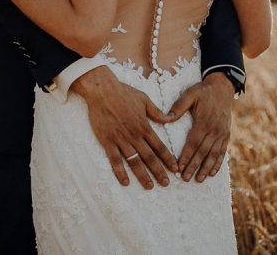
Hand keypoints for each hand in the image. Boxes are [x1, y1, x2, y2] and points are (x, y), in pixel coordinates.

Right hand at [70, 66, 178, 189]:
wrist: (102, 90)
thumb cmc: (123, 92)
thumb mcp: (144, 100)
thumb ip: (157, 112)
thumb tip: (170, 119)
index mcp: (144, 126)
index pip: (160, 146)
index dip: (168, 159)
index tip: (175, 169)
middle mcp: (134, 135)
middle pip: (149, 158)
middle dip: (159, 172)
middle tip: (166, 184)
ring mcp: (121, 140)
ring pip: (134, 162)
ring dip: (143, 175)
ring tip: (149, 186)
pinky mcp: (107, 141)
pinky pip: (115, 160)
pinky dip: (120, 172)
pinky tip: (125, 182)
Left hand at [164, 72, 233, 181]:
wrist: (222, 87)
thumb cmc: (202, 91)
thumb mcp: (189, 94)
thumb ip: (178, 107)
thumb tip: (165, 118)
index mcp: (203, 121)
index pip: (193, 143)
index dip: (186, 156)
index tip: (178, 168)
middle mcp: (214, 130)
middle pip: (203, 152)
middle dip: (193, 166)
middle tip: (185, 178)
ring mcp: (222, 133)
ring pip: (214, 155)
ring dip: (206, 168)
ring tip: (198, 179)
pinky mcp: (226, 135)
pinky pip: (223, 152)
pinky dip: (218, 163)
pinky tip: (212, 173)